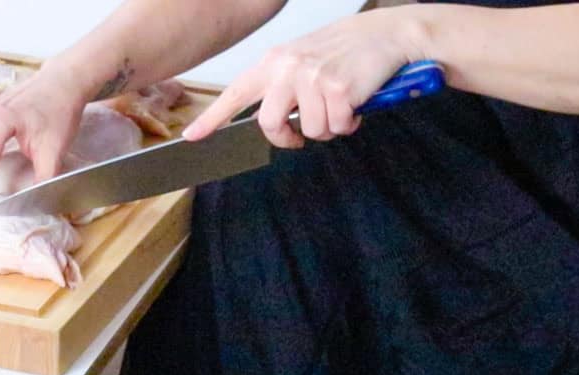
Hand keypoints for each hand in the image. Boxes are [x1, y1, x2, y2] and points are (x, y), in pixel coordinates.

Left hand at [183, 7, 428, 148]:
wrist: (386, 33)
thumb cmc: (345, 50)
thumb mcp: (303, 59)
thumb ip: (282, 86)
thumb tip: (277, 123)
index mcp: (274, 61)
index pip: (236, 92)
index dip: (213, 118)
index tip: (192, 136)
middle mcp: (287, 67)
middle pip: (268, 124)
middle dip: (287, 138)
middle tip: (301, 137)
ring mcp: (311, 77)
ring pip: (310, 131)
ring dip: (329, 127)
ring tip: (340, 106)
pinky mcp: (337, 88)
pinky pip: (336, 126)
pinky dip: (349, 123)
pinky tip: (356, 104)